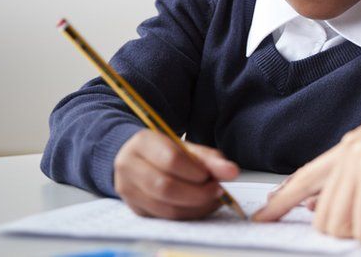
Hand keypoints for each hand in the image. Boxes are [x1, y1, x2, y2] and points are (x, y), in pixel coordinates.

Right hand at [114, 130, 238, 219]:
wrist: (138, 159)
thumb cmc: (166, 151)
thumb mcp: (188, 148)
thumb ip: (210, 160)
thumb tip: (231, 172)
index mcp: (142, 143)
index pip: (171, 160)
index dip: (196, 172)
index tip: (212, 176)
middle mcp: (128, 167)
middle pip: (165, 187)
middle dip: (198, 194)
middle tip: (217, 191)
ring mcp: (128, 191)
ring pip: (165, 208)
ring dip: (195, 207)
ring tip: (212, 199)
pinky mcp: (136, 210)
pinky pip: (165, 218)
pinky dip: (187, 215)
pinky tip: (200, 206)